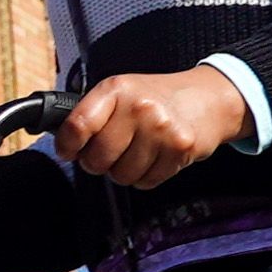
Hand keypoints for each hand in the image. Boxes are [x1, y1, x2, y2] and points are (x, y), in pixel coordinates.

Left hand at [51, 69, 256, 192]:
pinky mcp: (180, 150)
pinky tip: (154, 157)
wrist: (207, 97)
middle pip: (98, 159)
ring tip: (136, 152)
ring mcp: (161, 129)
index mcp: (116, 89)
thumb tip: (63, 142)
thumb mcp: (120, 91)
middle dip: (98, 163)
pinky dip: (145, 176)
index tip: (69, 151)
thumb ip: (92, 113)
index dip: (67, 146)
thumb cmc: (156, 97)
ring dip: (124, 171)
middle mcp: (139, 107)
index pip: (77, 125)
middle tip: (109, 153)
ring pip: (121, 175)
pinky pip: (146, 182)